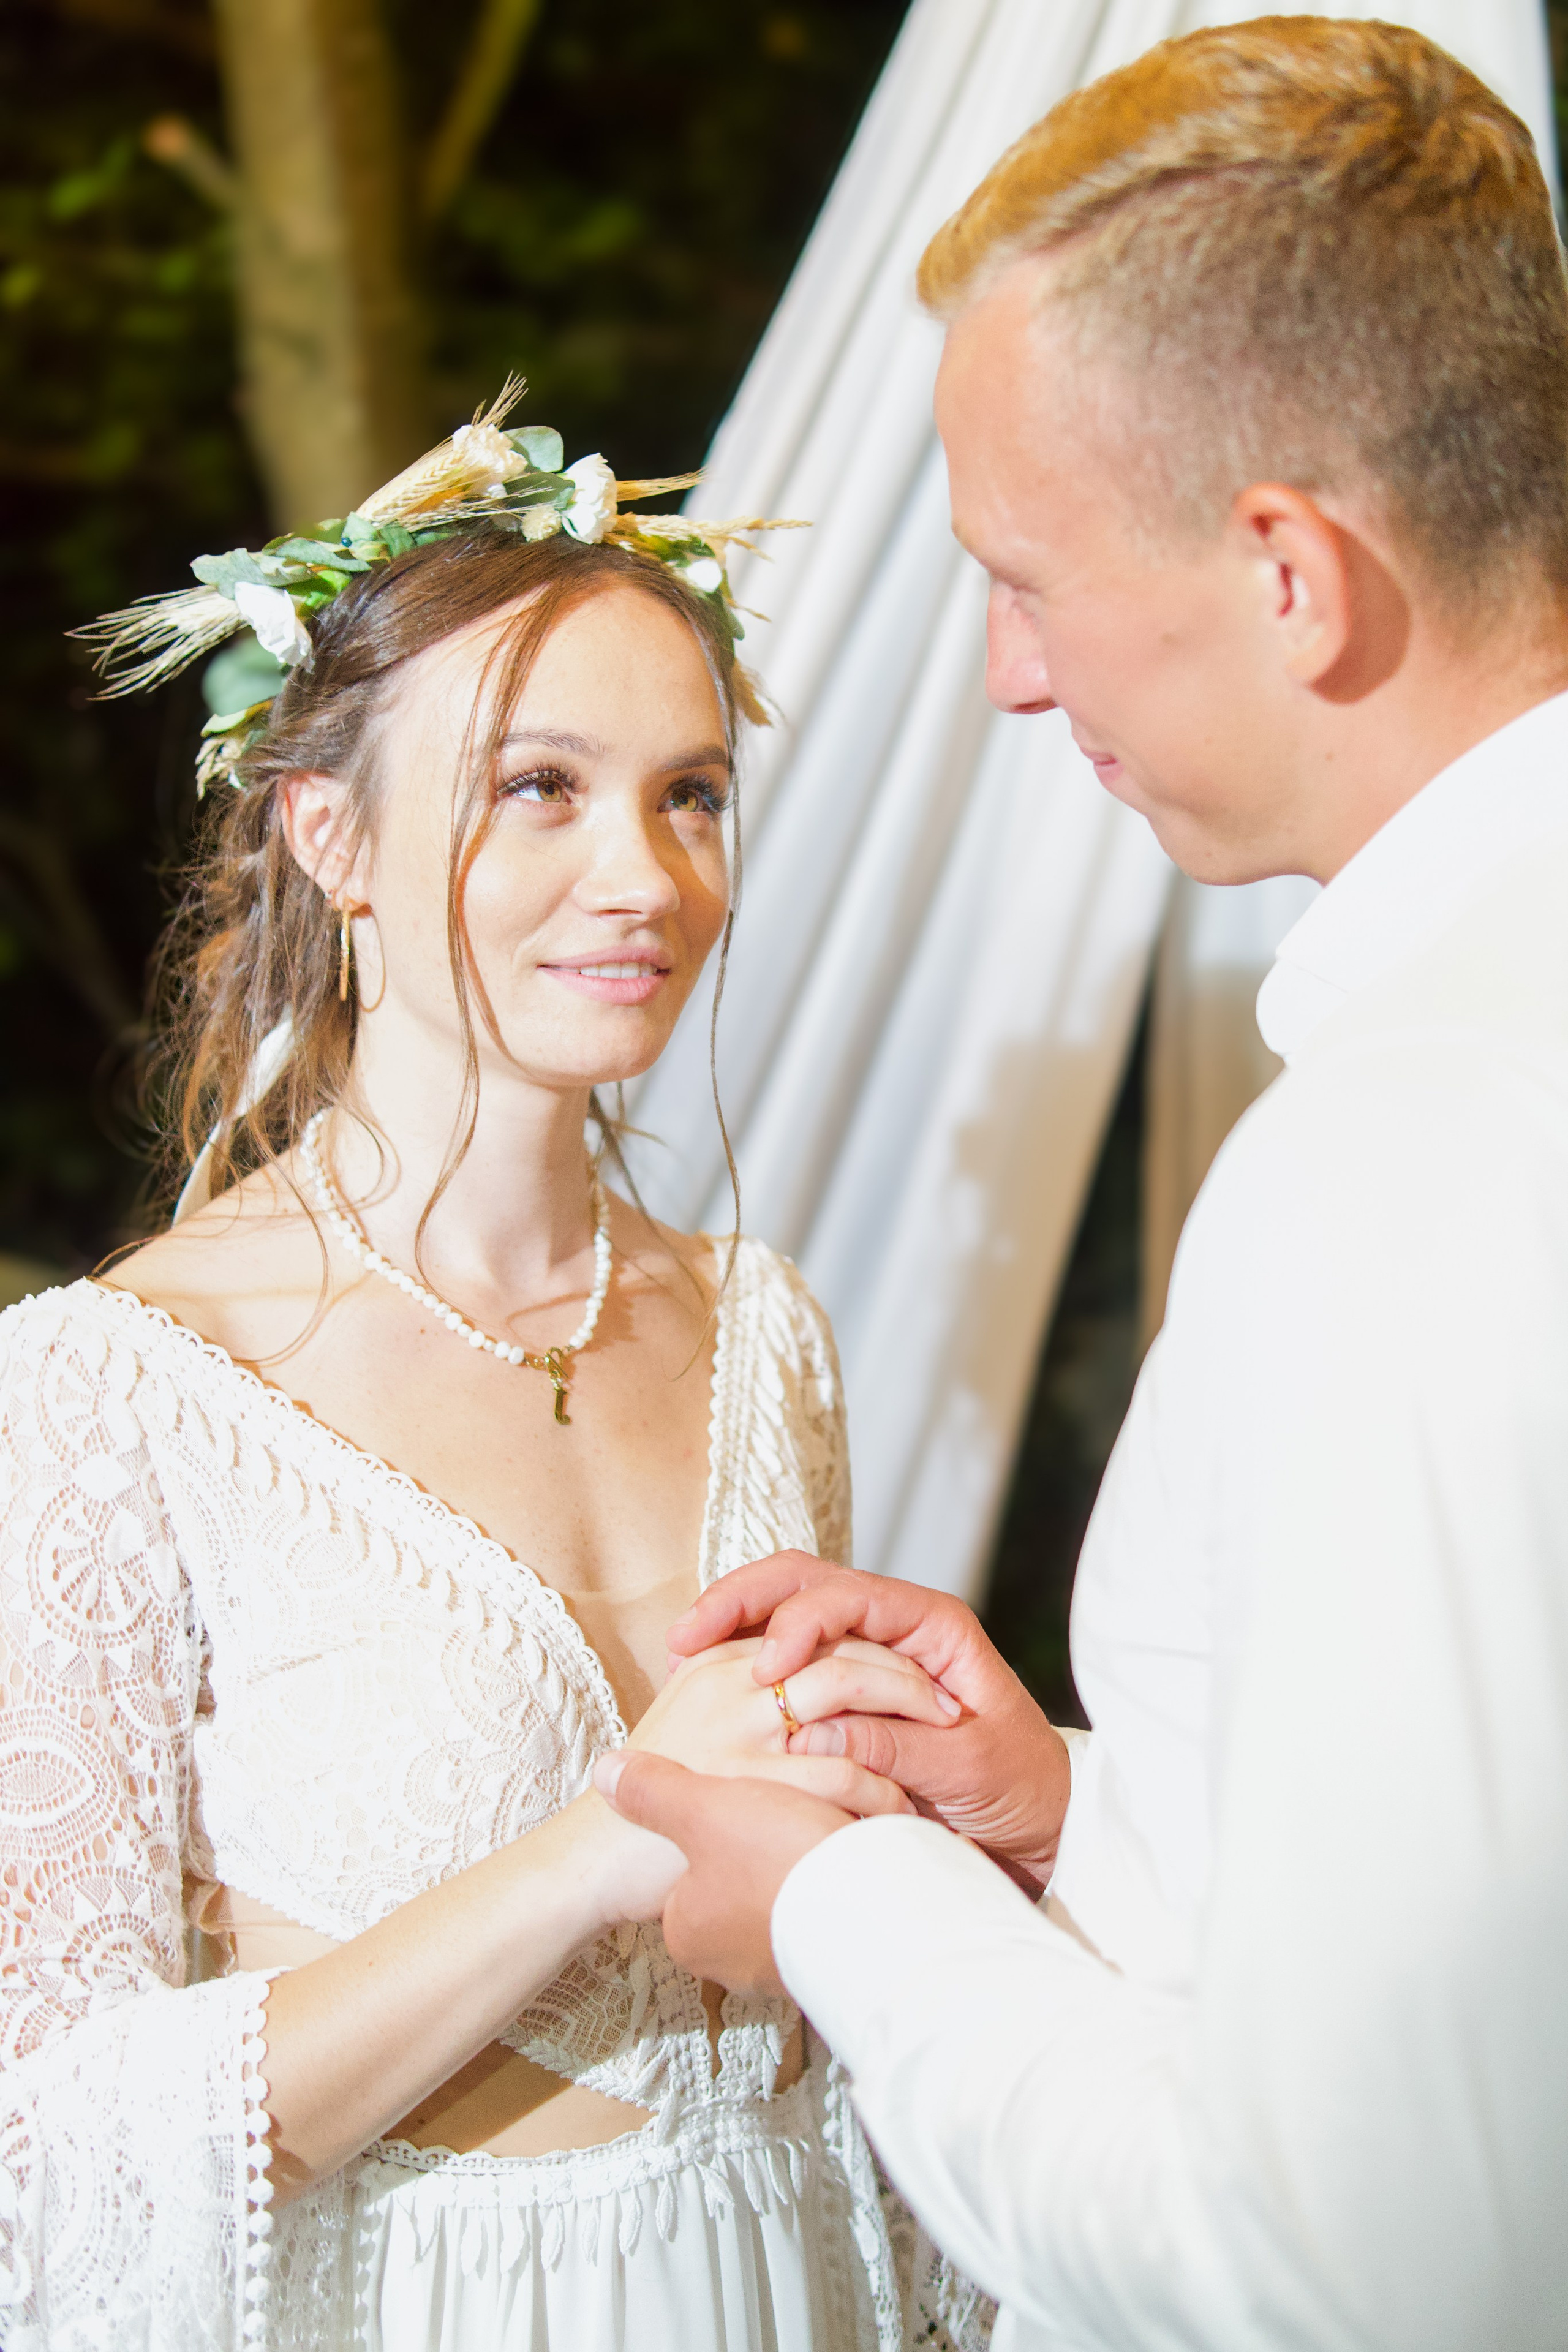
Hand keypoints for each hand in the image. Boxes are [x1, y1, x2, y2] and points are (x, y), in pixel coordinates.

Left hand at [594, 1750, 849, 1994]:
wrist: (871, 1908)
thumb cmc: (778, 1858)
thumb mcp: (705, 1809)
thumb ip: (653, 1791)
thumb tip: (605, 1773)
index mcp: (686, 1928)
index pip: (686, 1866)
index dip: (716, 1826)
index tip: (744, 1802)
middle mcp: (724, 1962)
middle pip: (733, 1883)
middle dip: (760, 1846)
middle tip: (784, 1816)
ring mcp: (777, 1969)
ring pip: (779, 1898)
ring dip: (797, 1864)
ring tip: (817, 1833)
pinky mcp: (826, 1967)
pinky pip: (817, 1915)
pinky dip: (827, 1886)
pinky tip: (842, 1858)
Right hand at [668, 1554, 1072, 1888]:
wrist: (1041, 1824)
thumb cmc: (1020, 1789)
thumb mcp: (968, 1770)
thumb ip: (898, 1747)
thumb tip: (814, 1735)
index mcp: (930, 1625)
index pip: (846, 1595)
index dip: (797, 1623)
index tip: (763, 1669)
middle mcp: (893, 1627)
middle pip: (800, 1585)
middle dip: (739, 1602)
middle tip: (686, 1639)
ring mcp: (863, 1656)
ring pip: (783, 1616)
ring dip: (730, 1629)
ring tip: (680, 1661)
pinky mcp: (844, 1696)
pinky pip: (784, 1666)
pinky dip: (740, 1664)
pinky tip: (703, 1686)